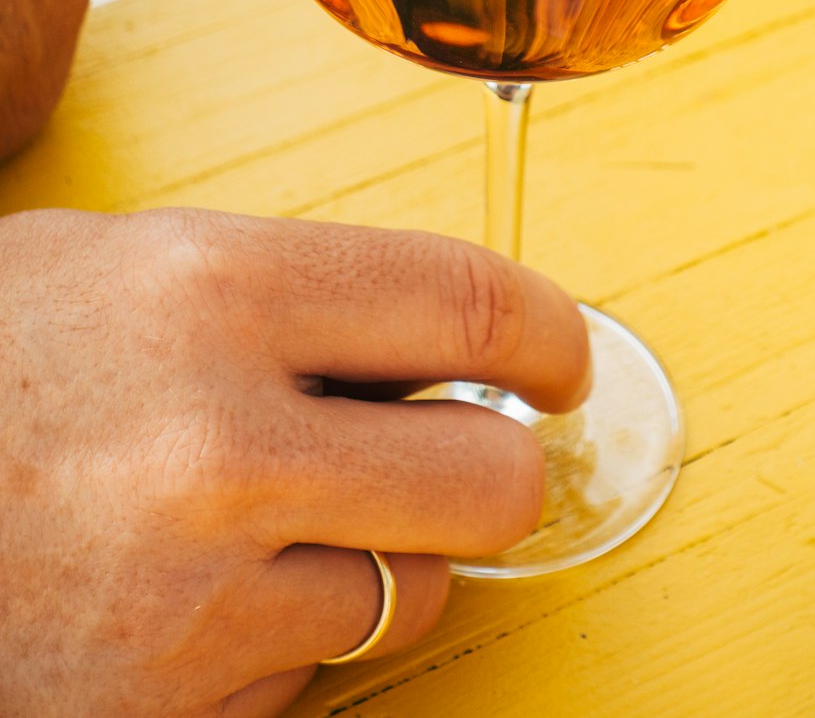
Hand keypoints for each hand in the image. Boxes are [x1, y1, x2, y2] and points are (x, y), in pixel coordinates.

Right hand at [0, 206, 589, 716]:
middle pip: (489, 475)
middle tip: (460, 447)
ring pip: (416, 592)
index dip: (547, 332)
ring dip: (384, 553)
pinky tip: (203, 578)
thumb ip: (291, 291)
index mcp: (211, 290)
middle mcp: (216, 445)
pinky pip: (314, 670)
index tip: (560, 357)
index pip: (467, 301)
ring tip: (280, 510)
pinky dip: (290, 626)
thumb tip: (445, 337)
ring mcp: (192, 596)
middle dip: (497, 462)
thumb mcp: (130, 263)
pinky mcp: (169, 708)